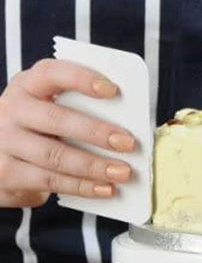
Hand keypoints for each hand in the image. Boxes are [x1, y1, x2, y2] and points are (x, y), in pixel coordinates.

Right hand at [0, 58, 134, 207]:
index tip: (113, 90)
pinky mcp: (7, 173)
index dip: (82, 79)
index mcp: (28, 86)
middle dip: (97, 132)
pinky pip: (51, 180)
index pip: (52, 74)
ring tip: (123, 172)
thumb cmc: (36, 131)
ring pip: (55, 155)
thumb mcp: (48, 111)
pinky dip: (83, 186)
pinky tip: (105, 188)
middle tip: (128, 142)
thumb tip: (125, 128)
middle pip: (56, 119)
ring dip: (94, 165)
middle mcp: (12, 110)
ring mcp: (5, 142)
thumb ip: (77, 111)